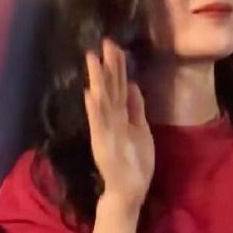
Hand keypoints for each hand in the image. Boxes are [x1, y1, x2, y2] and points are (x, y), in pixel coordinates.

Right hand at [85, 40, 154, 213]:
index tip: (116, 45)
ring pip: (102, 100)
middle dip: (108, 65)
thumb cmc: (136, 162)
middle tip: (105, 42)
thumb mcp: (141, 130)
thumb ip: (137, 108)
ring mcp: (106, 130)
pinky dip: (95, 109)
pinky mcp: (103, 143)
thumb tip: (134, 84)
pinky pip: (99, 123)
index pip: (120, 85)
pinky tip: (90, 93)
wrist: (129, 190)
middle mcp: (111, 119)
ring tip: (93, 59)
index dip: (118, 66)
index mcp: (122, 116)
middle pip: (111, 88)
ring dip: (97, 80)